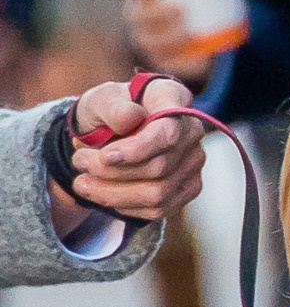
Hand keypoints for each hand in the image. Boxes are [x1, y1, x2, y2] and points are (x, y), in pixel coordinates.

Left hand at [64, 74, 206, 226]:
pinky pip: (158, 209)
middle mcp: (192, 131)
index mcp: (173, 98)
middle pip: (159, 167)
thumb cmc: (109, 110)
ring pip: (158, 194)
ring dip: (113, 194)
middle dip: (112, 172)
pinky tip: (104, 194)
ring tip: (82, 183)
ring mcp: (193, 163)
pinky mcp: (188, 188)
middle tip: (79, 162)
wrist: (113, 129)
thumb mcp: (100, 100)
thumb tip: (130, 117)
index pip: (168, 131)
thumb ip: (112, 106)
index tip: (104, 156)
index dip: (138, 149)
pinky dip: (125, 206)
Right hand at [120, 0, 253, 79]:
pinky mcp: (165, 60)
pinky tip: (184, 59)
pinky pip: (165, 64)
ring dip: (166, 37)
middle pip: (138, 15)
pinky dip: (176, 61)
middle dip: (155, 12)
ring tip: (187, 32)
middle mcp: (141, 15)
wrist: (206, 30)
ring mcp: (150, 39)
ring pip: (151, 40)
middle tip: (180, 7)